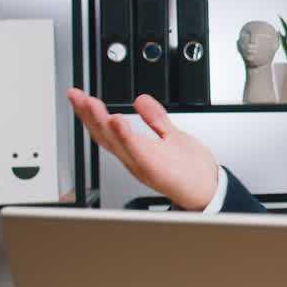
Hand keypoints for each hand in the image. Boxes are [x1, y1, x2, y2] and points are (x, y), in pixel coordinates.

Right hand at [67, 89, 218, 210]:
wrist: (210, 190)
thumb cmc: (192, 169)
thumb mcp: (172, 135)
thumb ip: (156, 118)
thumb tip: (141, 99)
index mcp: (136, 150)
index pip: (108, 129)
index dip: (91, 113)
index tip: (79, 96)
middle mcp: (134, 158)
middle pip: (104, 135)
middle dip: (88, 115)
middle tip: (76, 96)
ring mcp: (143, 164)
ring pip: (115, 142)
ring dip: (100, 122)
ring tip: (89, 104)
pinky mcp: (155, 169)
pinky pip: (136, 151)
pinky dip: (125, 137)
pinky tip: (117, 121)